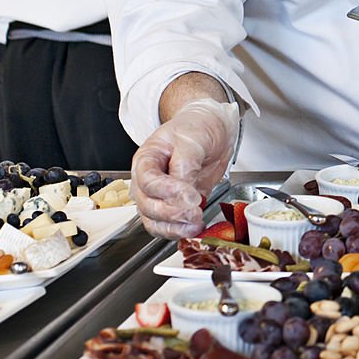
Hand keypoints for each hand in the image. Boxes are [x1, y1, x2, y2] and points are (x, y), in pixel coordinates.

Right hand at [130, 98, 239, 238]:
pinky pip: (168, 226)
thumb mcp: (192, 138)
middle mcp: (147, 180)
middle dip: (171, 213)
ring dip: (174, 228)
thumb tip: (183, 190)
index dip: (167, 192)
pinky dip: (180, 231)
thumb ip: (185, 163)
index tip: (191, 197)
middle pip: (147, 205)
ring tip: (196, 225)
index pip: (148, 181)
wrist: (212, 129)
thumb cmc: (196, 127)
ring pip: (154, 221)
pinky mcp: (174, 206)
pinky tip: (195, 229)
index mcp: (146, 159)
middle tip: (195, 212)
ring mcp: (159, 195)